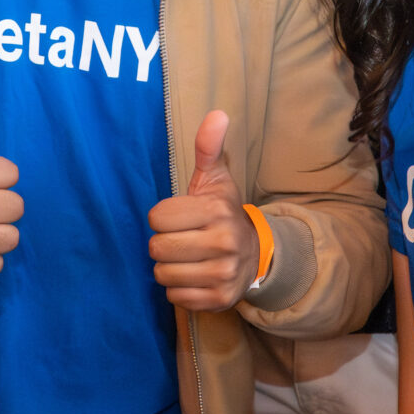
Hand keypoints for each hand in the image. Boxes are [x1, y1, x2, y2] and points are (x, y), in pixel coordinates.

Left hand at [148, 109, 252, 310]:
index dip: (163, 218)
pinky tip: (194, 276)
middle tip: (182, 239)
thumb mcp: (215, 179)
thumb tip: (217, 113)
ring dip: (168, 268)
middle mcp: (223, 243)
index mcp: (216, 211)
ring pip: (162, 275)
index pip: (156, 218)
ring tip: (187, 258)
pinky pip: (174, 297)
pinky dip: (178, 289)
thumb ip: (208, 147)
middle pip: (157, 249)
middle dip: (164, 244)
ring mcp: (223, 274)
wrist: (257, 254)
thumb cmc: (223, 213)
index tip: (180, 217)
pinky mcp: (220, 299)